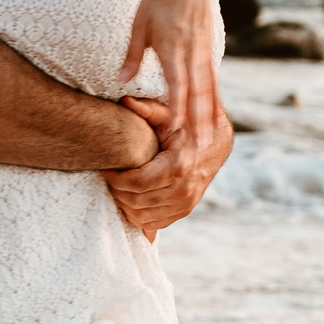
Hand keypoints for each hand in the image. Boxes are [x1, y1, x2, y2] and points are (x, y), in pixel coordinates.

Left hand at [103, 89, 231, 238]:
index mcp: (178, 166)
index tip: (105, 168)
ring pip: (143, 216)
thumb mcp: (170, 115)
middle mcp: (184, 189)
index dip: (115, 178)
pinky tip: (130, 200)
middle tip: (108, 177)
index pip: (137, 183)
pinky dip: (138, 216)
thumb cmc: (189, 126)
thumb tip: (124, 101)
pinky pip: (155, 223)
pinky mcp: (185, 210)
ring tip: (117, 187)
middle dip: (116, 191)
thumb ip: (147, 109)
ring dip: (125, 205)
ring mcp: (186, 203)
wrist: (218, 142)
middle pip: (137, 201)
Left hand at [121, 0, 218, 145]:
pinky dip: (213, 100)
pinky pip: (212, 80)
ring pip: (208, 89)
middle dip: (199, 121)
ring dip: (208, 115)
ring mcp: (203, 53)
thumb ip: (132, 56)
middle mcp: (192, 53)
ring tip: (210, 138)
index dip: (177, 106)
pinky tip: (214, 116)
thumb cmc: (158, 0)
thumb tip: (121, 82)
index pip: (177, 82)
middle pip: (197, 92)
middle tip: (202, 146)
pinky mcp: (208, 50)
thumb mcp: (139, 26)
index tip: (176, 127)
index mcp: (173, 47)